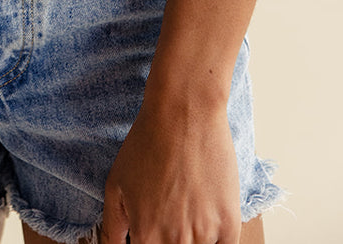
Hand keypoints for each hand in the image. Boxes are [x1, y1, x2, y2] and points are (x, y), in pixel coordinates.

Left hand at [99, 95, 240, 243]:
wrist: (184, 112)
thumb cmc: (148, 142)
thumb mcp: (116, 185)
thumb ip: (112, 228)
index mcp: (146, 238)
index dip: (149, 243)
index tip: (153, 233)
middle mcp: (176, 243)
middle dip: (171, 240)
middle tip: (172, 214)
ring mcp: (205, 234)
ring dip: (193, 239)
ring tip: (187, 210)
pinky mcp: (230, 223)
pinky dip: (216, 240)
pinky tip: (207, 220)